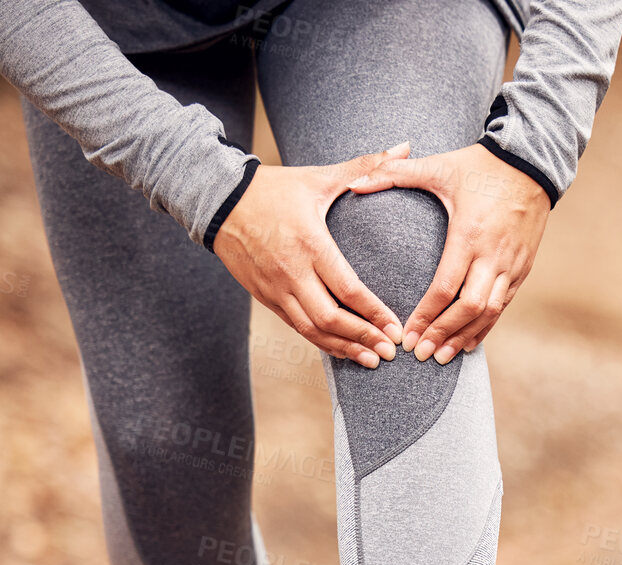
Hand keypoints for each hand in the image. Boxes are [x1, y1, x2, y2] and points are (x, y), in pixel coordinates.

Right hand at [212, 144, 414, 367]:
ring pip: (311, 330)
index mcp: (310, 243)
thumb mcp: (319, 176)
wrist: (216, 199)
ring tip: (372, 360)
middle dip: (363, 338)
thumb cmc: (274, 188)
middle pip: (330, 318)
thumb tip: (405, 146)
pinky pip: (296, 327)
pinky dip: (321, 342)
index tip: (397, 328)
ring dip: (343, 348)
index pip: (347, 288)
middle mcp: (291, 271)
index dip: (374, 313)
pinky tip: (342, 350)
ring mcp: (274, 288)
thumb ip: (365, 165)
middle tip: (391, 352)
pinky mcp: (264, 297)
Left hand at [345, 142, 549, 364]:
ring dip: (465, 337)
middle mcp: (493, 256)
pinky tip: (469, 341)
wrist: (532, 162)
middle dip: (443, 334)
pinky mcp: (523, 268)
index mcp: (468, 234)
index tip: (407, 336)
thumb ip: (392, 174)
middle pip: (469, 309)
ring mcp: (511, 265)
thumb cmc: (479, 165)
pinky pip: (504, 305)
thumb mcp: (437, 166)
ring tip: (443, 357)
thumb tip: (352, 184)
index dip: (425, 316)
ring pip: (490, 313)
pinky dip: (486, 326)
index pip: (445, 288)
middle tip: (421, 355)